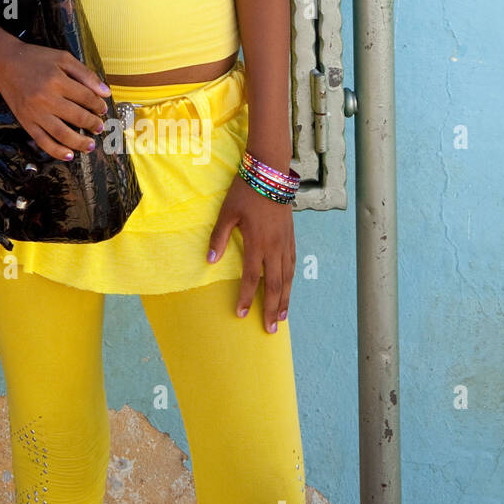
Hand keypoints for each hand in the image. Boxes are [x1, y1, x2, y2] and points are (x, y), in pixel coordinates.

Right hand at [0, 36, 109, 161]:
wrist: (4, 62)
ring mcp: (35, 112)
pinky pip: (42, 141)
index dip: (98, 105)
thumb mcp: (62, 58)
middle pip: (77, 117)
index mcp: (57, 80)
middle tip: (99, 127)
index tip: (102, 109)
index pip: (86, 97)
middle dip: (92, 124)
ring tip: (90, 145)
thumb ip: (85, 74)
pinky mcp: (25, 121)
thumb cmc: (34, 58)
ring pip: (62, 134)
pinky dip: (56, 151)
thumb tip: (105, 93)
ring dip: (79, 142)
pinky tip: (68, 155)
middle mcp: (46, 98)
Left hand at [207, 176, 294, 331]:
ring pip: (287, 278)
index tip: (241, 314)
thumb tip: (210, 261)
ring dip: (285, 299)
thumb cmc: (244, 193)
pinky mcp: (291, 238)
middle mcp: (274, 248)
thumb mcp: (226, 214)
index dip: (246, 298)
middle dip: (272, 309)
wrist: (269, 175)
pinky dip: (290, 282)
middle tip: (270, 329)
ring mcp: (285, 243)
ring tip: (282, 317)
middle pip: (275, 286)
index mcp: (257, 243)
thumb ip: (219, 238)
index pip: (250, 278)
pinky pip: (292, 265)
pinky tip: (288, 290)